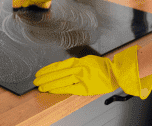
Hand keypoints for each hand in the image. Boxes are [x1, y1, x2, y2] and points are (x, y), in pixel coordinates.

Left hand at [33, 45, 151, 97]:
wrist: (115, 73)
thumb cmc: (102, 67)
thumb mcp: (86, 61)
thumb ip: (75, 65)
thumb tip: (61, 69)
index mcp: (78, 62)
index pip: (58, 66)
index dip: (47, 70)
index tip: (39, 73)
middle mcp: (78, 68)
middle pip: (57, 73)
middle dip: (45, 77)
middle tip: (36, 80)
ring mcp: (81, 78)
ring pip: (61, 80)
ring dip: (49, 83)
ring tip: (40, 86)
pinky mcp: (85, 87)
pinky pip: (69, 88)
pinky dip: (59, 89)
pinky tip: (51, 90)